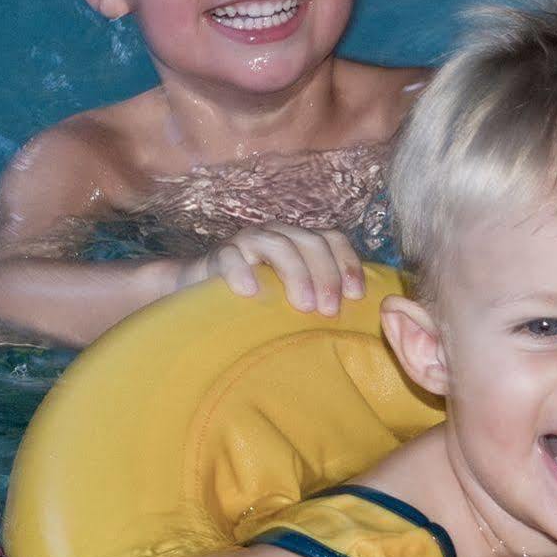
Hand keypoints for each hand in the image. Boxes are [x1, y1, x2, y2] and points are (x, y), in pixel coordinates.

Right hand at [178, 225, 366, 315]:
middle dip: (326, 276)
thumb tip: (355, 322)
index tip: (356, 296)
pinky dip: (242, 272)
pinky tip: (251, 293)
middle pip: (310, 242)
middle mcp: (277, 234)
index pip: (332, 239)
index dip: (348, 264)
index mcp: (299, 240)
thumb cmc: (258, 298)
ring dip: (296, 275)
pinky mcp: (219, 254)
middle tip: (330, 311)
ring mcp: (248, 241)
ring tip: (304, 306)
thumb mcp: (290, 295)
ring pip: (278, 246)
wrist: (200, 290)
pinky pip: (231, 257)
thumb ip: (318, 297)